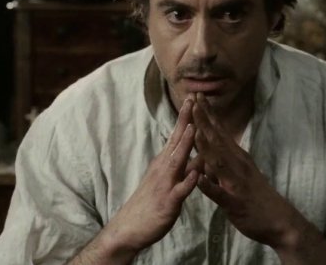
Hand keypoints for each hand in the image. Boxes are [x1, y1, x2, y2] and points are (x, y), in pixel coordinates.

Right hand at [96, 98, 198, 258]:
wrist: (129, 228)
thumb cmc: (150, 202)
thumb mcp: (165, 178)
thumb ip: (180, 164)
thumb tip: (193, 150)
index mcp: (164, 162)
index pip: (176, 134)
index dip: (186, 117)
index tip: (193, 97)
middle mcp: (164, 168)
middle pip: (176, 140)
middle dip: (186, 121)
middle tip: (194, 100)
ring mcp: (165, 184)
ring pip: (177, 161)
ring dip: (185, 144)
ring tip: (194, 128)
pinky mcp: (168, 202)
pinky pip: (180, 190)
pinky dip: (188, 181)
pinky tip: (196, 173)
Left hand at [191, 93, 301, 250]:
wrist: (280, 221)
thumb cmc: (256, 195)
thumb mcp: (240, 172)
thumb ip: (225, 159)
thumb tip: (210, 148)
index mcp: (236, 157)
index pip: (219, 130)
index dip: (208, 113)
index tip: (197, 96)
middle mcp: (237, 164)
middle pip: (218, 138)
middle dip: (204, 119)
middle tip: (193, 99)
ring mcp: (237, 181)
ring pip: (218, 161)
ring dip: (205, 145)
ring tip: (193, 130)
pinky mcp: (235, 202)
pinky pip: (221, 193)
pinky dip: (210, 186)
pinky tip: (199, 179)